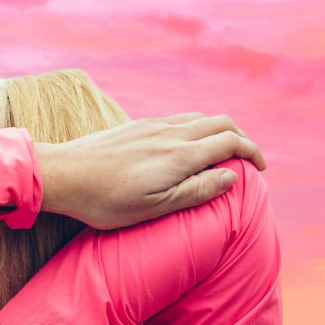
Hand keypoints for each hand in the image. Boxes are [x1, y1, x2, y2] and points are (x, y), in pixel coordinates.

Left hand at [34, 112, 266, 229]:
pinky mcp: (136, 126)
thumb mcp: (155, 206)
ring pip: (198, 118)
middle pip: (220, 122)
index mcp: (180, 155)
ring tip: (220, 153)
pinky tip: (185, 145)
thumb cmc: (107, 201)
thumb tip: (231, 176)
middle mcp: (171, 133)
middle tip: (246, 159)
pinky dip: (195, 128)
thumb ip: (196, 191)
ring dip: (217, 130)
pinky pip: (178, 119)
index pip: (230, 142)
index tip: (260, 169)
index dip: (252, 152)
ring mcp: (152, 126)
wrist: (64, 175)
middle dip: (240, 137)